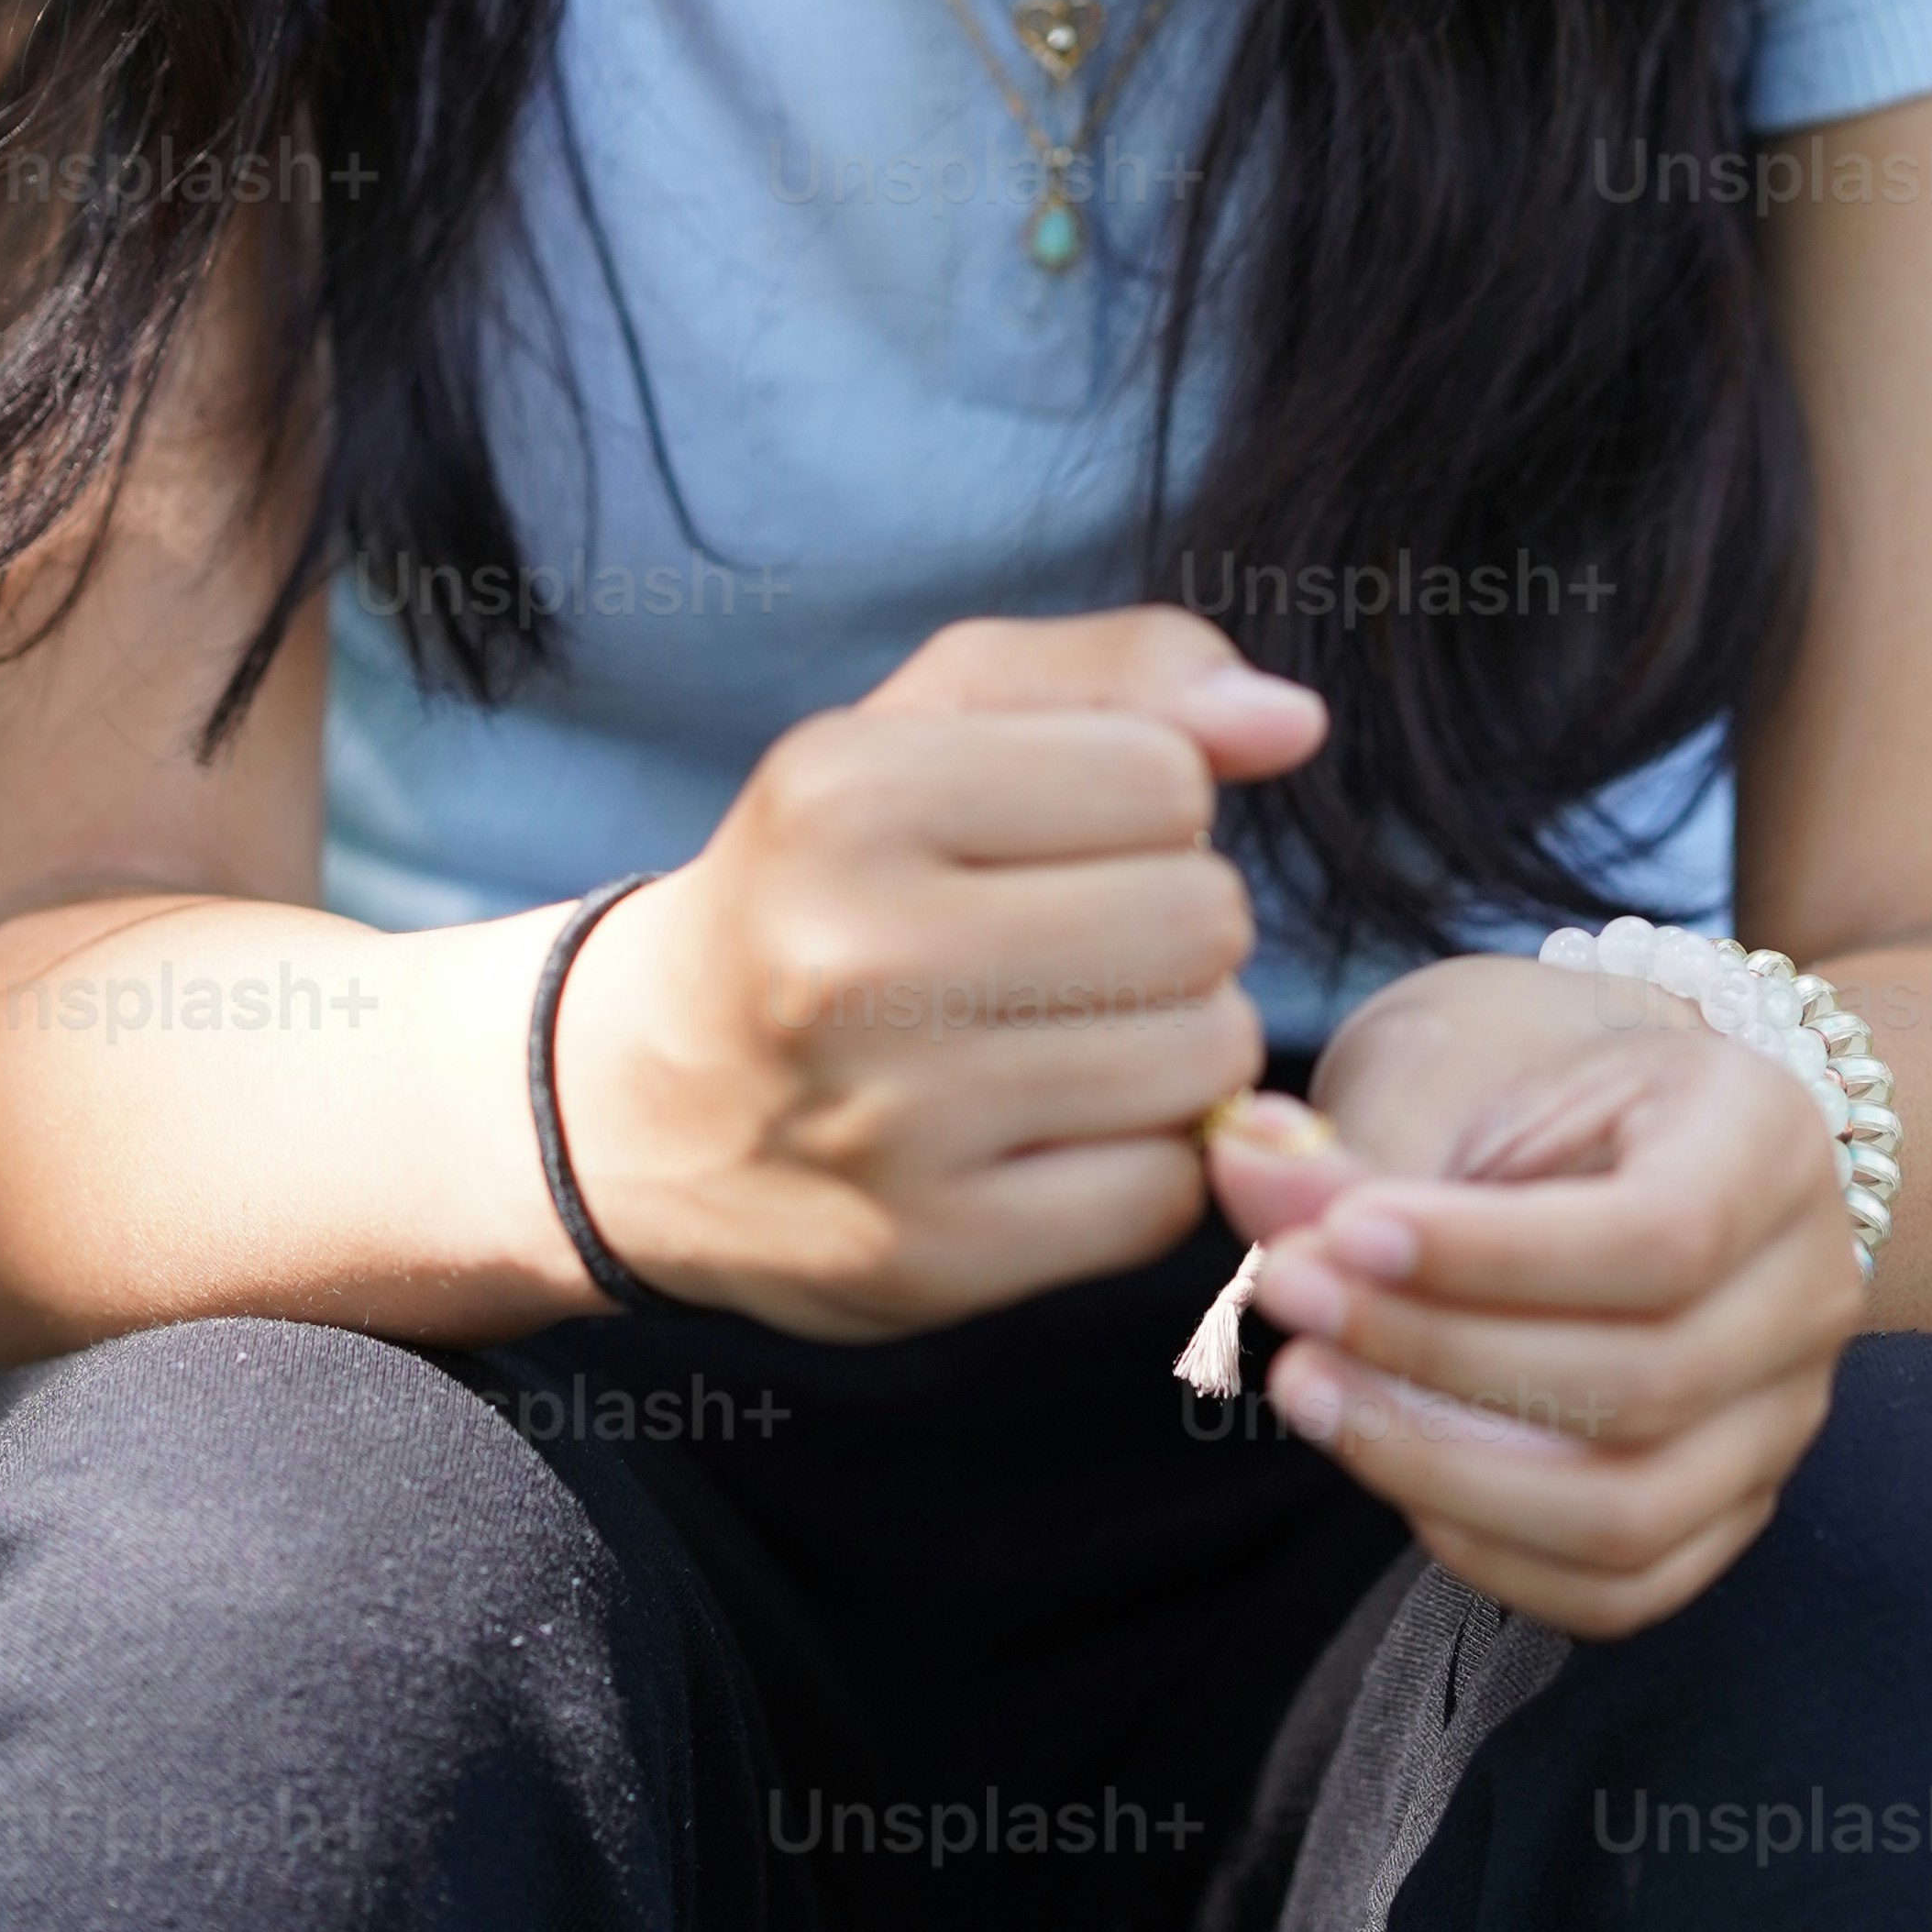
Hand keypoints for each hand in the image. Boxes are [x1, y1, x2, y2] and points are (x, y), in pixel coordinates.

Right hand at [556, 610, 1313, 1338]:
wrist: (638, 1105)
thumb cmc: (824, 883)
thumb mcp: (929, 724)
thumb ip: (1120, 677)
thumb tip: (1294, 722)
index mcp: (849, 794)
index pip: (1166, 776)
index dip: (1147, 802)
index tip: (1054, 842)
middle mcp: (857, 956)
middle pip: (1205, 918)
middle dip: (1174, 923)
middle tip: (1073, 946)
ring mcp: (892, 1121)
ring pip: (1208, 1056)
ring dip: (1175, 1042)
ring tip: (1065, 1034)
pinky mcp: (931, 1254)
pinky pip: (1162, 1193)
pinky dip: (1139, 1161)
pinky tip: (1050, 1132)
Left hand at [1203, 953, 1861, 1636]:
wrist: (1625, 1118)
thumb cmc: (1532, 1072)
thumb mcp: (1450, 1066)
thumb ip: (1358, 1147)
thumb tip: (1237, 1174)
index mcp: (1768, 1138)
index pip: (1662, 1237)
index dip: (1490, 1258)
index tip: (1337, 1231)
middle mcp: (1810, 1288)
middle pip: (1645, 1384)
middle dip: (1436, 1358)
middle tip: (1284, 1295)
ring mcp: (1781, 1417)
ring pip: (1631, 1511)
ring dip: (1443, 1468)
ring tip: (1306, 1385)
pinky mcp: (1727, 1510)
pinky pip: (1618, 1588)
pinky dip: (1485, 1550)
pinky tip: (1383, 1461)